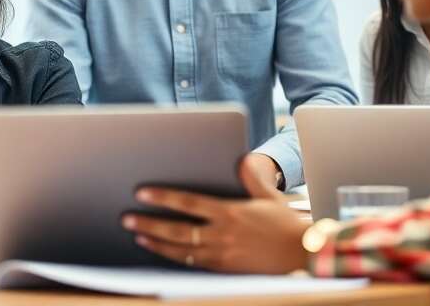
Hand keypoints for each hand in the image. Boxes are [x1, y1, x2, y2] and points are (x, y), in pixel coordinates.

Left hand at [122, 154, 309, 273]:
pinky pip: (193, 264)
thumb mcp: (269, 196)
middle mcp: (222, 235)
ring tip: (137, 234)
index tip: (141, 193)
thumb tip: (242, 158)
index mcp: (230, 213)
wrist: (302, 254)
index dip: (162, 198)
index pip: (188, 203)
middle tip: (126, 217)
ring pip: (180, 250)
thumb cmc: (286, 223)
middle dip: (149, 223)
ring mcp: (222, 255)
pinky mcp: (224, 270)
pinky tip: (160, 253)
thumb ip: (251, 177)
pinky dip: (174, 258)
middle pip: (177, 229)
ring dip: (156, 243)